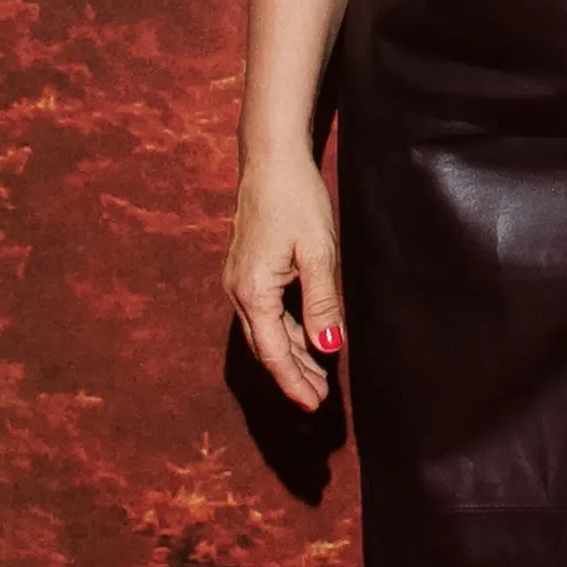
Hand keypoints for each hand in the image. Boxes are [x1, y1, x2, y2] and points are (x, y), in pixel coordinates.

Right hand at [223, 150, 343, 410]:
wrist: (270, 160)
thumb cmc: (296, 200)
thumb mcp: (319, 252)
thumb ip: (322, 303)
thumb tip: (328, 349)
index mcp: (253, 291)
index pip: (275, 352)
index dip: (295, 382)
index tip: (314, 405)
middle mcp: (238, 291)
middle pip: (267, 347)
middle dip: (292, 375)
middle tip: (319, 398)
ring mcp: (239, 280)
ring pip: (266, 332)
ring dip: (290, 355)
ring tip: (317, 375)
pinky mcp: (247, 270)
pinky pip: (265, 313)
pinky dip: (286, 332)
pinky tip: (306, 338)